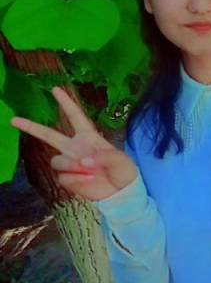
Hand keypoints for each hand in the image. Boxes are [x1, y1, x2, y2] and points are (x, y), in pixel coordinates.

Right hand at [10, 85, 138, 201]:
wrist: (121, 194)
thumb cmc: (124, 171)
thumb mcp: (120, 159)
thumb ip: (104, 156)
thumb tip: (83, 160)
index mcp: (88, 137)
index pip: (75, 116)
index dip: (66, 102)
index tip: (56, 89)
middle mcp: (75, 148)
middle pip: (49, 135)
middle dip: (31, 127)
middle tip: (14, 119)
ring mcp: (70, 163)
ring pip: (57, 161)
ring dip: (71, 166)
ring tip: (89, 172)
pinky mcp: (68, 179)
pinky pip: (63, 177)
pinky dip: (76, 180)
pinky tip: (88, 181)